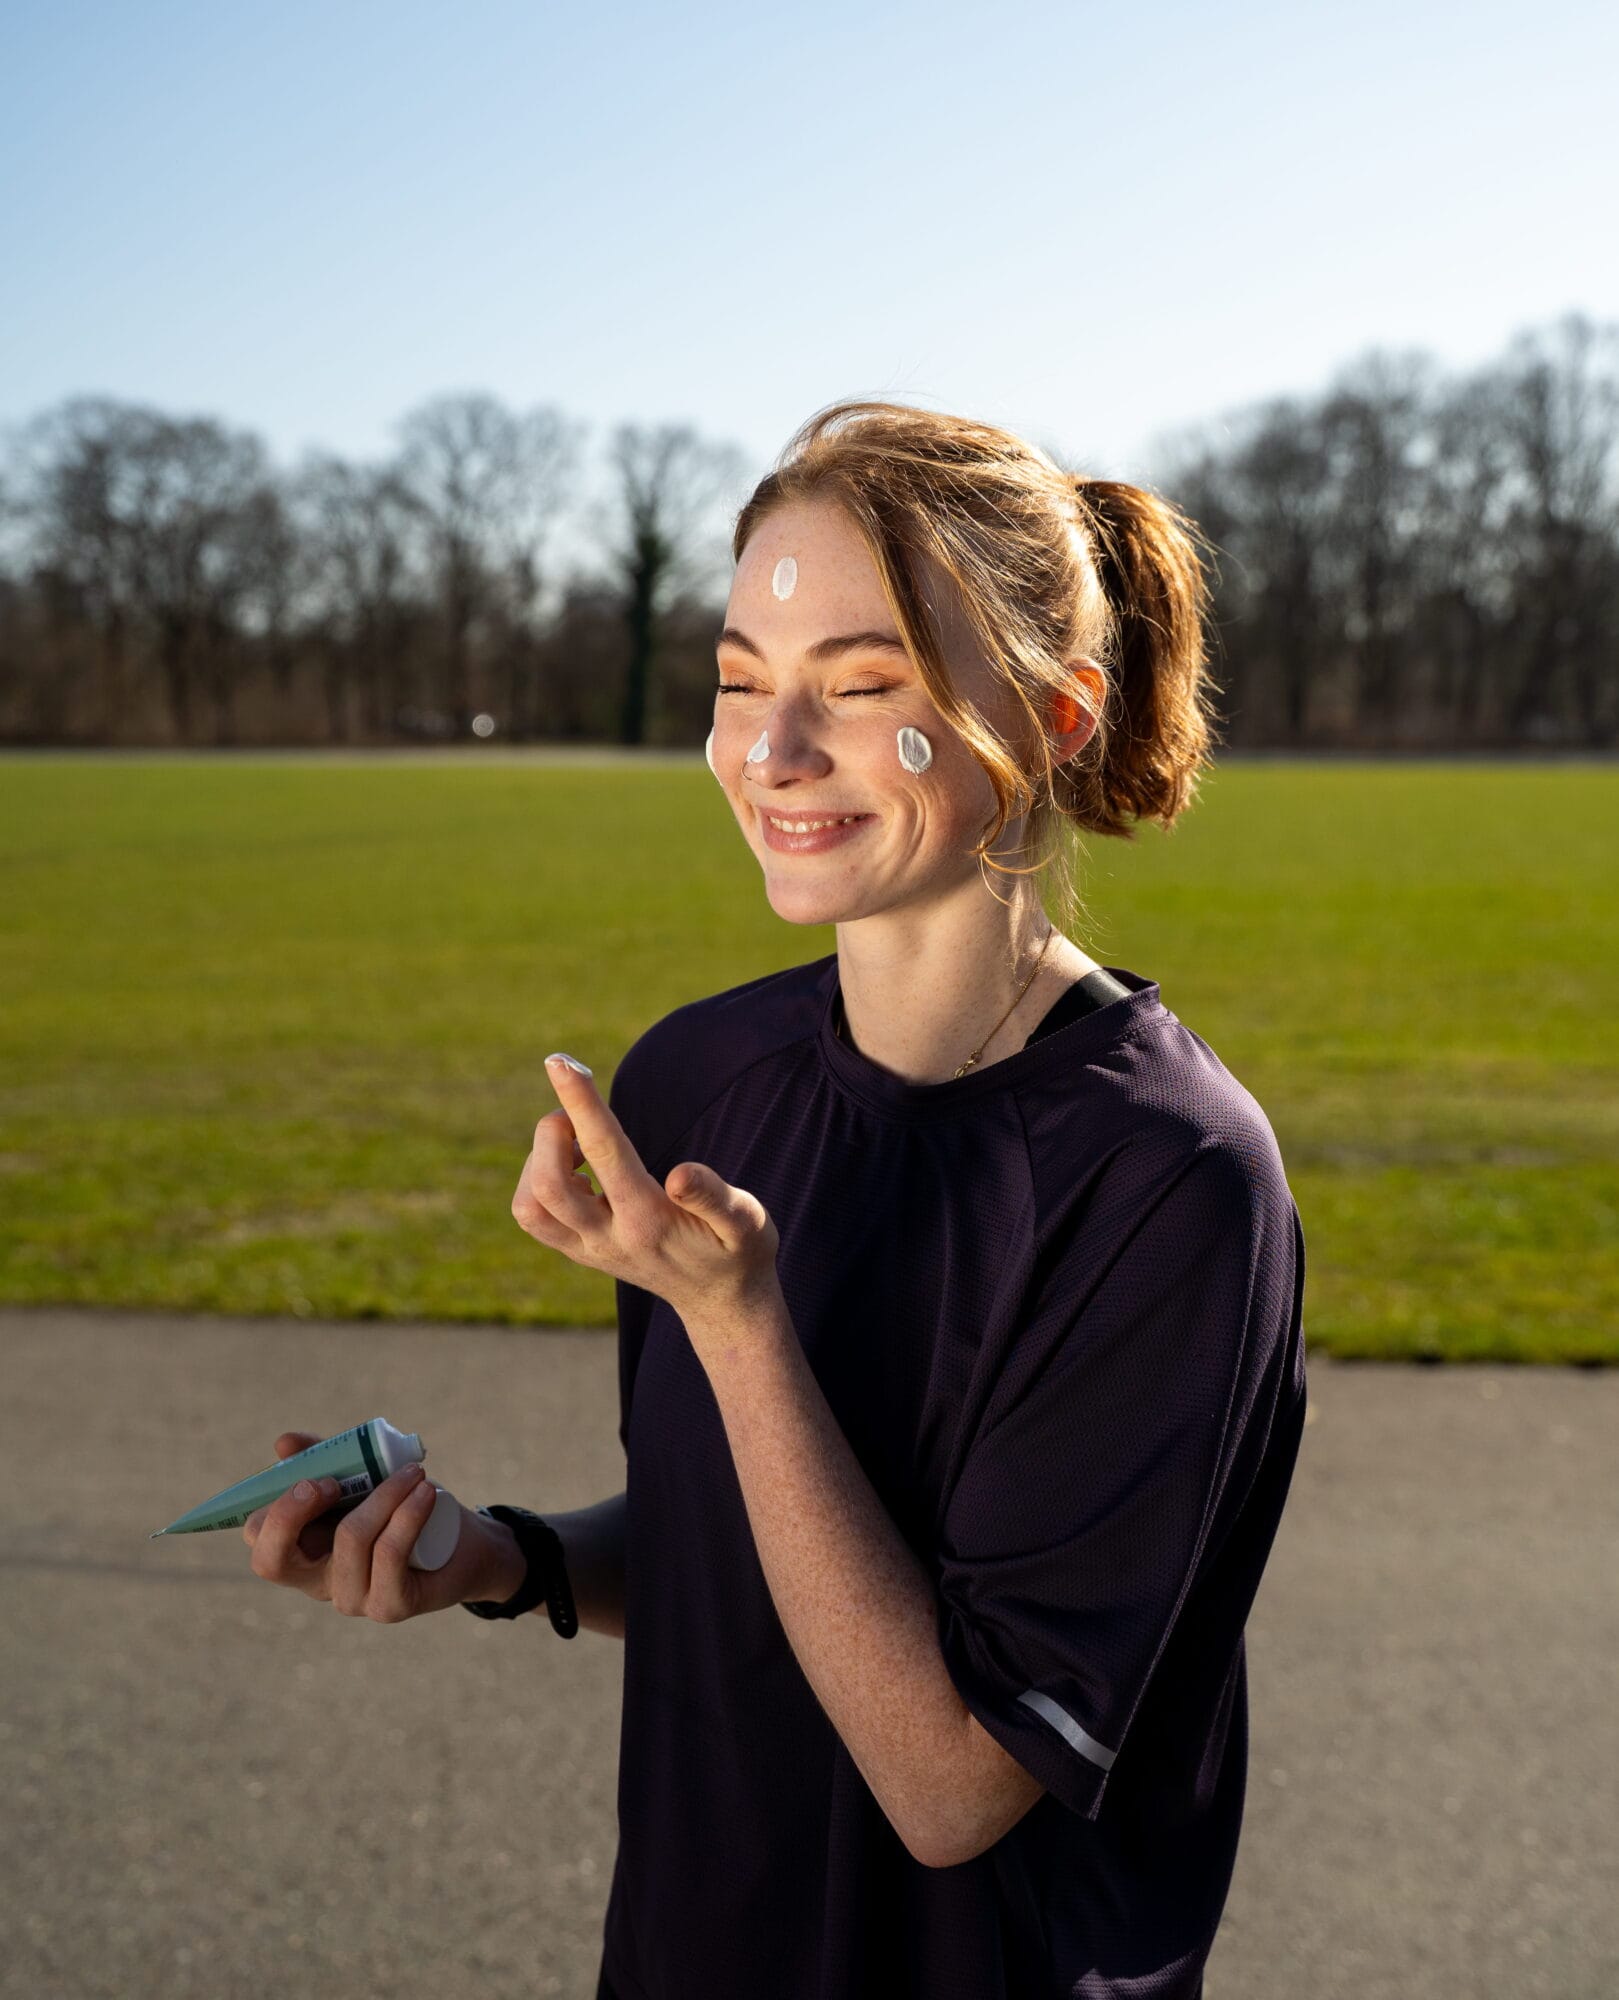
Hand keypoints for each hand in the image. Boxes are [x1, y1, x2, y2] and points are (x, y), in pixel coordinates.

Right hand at [241, 1431, 504, 1620]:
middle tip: (330, 1481)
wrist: (467, 1545)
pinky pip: (388, 1553)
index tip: (316, 1476)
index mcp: (302, 1551)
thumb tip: (283, 1442)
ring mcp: (351, 1598)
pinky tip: (425, 1491)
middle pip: (271, 1560)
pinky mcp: (388, 1605)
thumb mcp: (366, 1477)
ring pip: (348, 1539)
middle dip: (290, 1512)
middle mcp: (317, 1582)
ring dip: (382, 1495)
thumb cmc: (406, 1508)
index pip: (258, 1539)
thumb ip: (325, 1459)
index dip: (273, 1505)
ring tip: (414, 1473)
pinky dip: (407, 1514)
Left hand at [512, 1053, 781, 1346]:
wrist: (721, 1302)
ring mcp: (588, 1250)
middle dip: (553, 1131)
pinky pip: (534, 1215)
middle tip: (580, 1114)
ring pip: (529, 1205)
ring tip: (578, 1144)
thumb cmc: (739, 1251)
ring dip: (539, 1160)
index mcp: (650, 1222)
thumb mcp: (747, 1223)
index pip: (603, 1152)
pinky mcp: (578, 1252)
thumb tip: (680, 1174)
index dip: (580, 1102)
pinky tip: (577, 1168)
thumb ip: (716, 1197)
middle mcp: (609, 1239)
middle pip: (547, 1184)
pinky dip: (538, 1180)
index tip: (560, 1061)